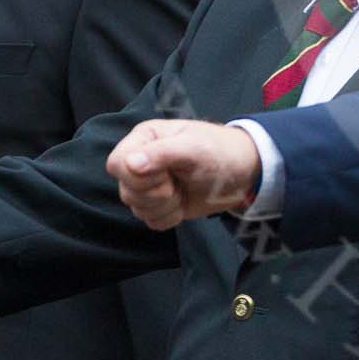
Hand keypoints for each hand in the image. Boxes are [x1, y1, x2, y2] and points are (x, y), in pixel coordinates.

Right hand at [106, 119, 261, 229]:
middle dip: (156, 193)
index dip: (137, 176)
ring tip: (183, 190)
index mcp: (144, 138)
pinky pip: (149, 221)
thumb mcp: (194, 148)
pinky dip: (169, 217)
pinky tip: (183, 203)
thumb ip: (161, 153)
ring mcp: (148, 184)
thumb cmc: (220, 152)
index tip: (166, 174)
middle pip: (125, 190)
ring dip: (165, 206)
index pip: (116, 163)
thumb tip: (128, 163)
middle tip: (179, 182)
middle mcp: (141, 160)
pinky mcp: (158, 204)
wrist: (242, 174)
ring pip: (136, 208)